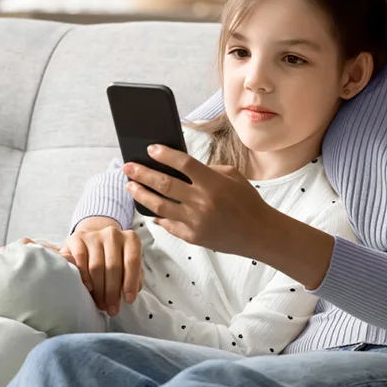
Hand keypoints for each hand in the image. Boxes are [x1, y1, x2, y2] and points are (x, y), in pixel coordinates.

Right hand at [64, 217, 142, 315]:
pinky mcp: (77, 238)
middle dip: (113, 292)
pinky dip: (84, 277)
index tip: (128, 301)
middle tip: (112, 309)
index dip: (130, 283)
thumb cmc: (115, 259)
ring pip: (96, 266)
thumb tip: (133, 290)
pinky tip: (88, 289)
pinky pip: (80, 260)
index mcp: (130, 239)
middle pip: (113, 266)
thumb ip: (135, 277)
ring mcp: (94, 235)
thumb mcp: (128, 266)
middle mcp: (113, 234)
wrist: (93, 242)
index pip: (132, 261)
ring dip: (99, 289)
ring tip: (101, 304)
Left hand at [123, 145, 274, 257]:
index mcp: (213, 183)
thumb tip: (179, 166)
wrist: (259, 233)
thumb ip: (206, 170)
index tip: (150, 149)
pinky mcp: (193, 237)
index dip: (164, 155)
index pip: (183, 164)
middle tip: (128, 167)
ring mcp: (196, 222)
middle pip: (164, 184)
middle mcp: (202, 202)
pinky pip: (168, 225)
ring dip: (142, 195)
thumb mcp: (231, 177)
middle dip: (142, 174)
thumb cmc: (247, 201)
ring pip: (160, 206)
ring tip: (130, 186)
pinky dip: (157, 216)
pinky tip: (148, 209)